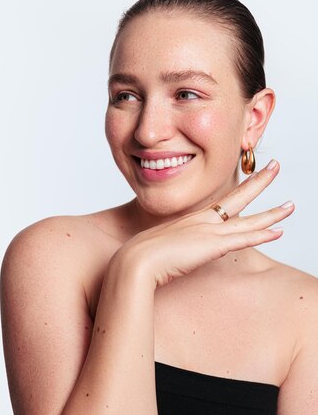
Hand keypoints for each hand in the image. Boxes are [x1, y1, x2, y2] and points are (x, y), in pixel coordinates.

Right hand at [113, 159, 293, 286]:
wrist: (136, 260)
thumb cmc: (140, 256)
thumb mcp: (156, 246)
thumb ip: (167, 246)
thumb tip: (166, 253)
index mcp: (189, 220)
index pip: (219, 202)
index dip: (236, 191)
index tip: (248, 179)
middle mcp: (201, 221)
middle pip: (236, 197)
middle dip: (258, 182)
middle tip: (275, 166)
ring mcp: (208, 231)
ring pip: (248, 219)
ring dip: (271, 213)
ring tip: (291, 206)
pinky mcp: (212, 245)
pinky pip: (244, 238)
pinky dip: (262, 234)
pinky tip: (279, 231)